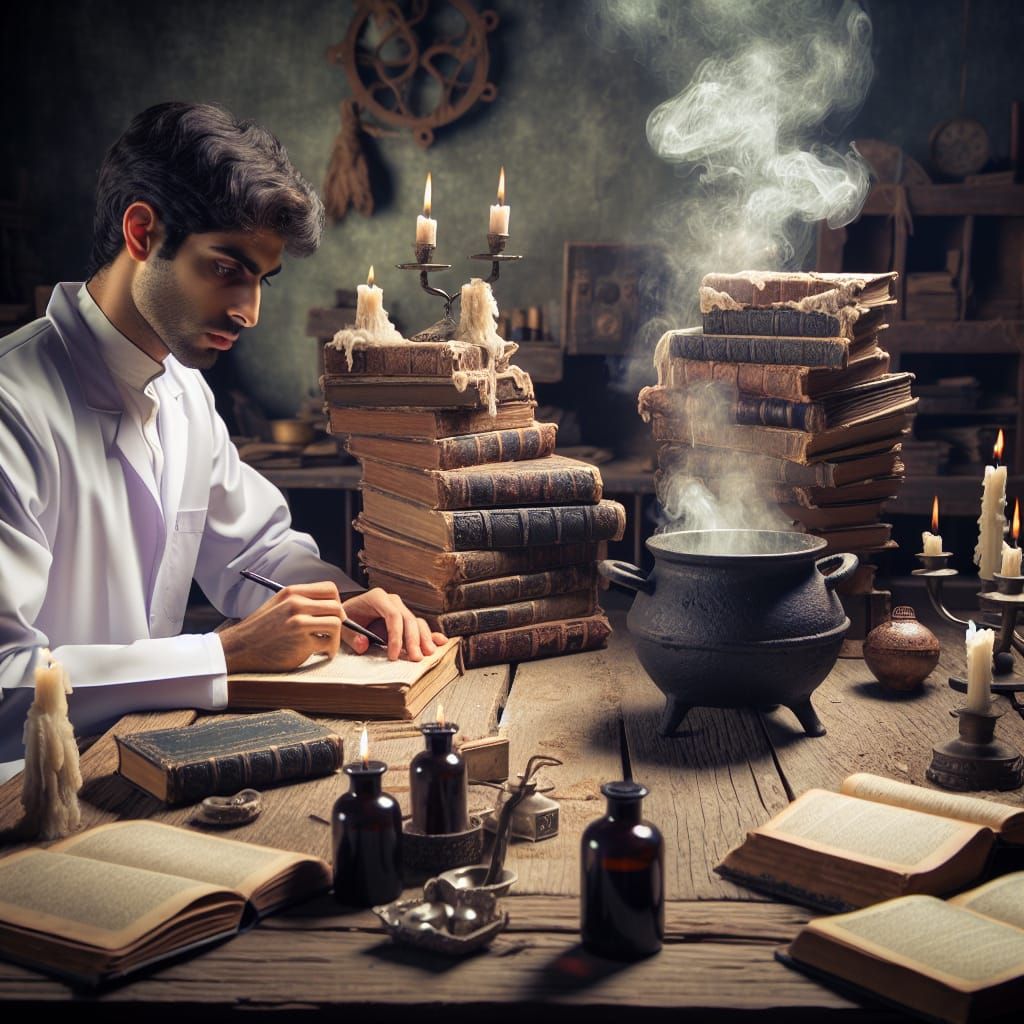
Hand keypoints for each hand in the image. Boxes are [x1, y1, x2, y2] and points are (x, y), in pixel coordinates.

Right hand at [219, 582, 341, 673]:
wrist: (239, 648)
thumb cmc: (260, 629)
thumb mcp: (278, 605)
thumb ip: (302, 601)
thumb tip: (331, 606)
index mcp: (292, 593)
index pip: (330, 589)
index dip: (336, 602)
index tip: (334, 614)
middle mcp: (296, 605)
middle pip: (337, 607)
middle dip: (341, 621)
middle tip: (334, 632)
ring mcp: (299, 624)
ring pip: (336, 624)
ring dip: (336, 638)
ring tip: (327, 645)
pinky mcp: (301, 644)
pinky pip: (327, 645)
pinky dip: (327, 651)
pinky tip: (319, 653)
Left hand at [342, 588, 447, 661]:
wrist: (348, 615)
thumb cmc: (345, 619)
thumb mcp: (342, 627)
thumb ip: (351, 636)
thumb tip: (363, 645)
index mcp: (377, 598)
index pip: (393, 615)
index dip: (396, 636)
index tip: (393, 656)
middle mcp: (392, 601)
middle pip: (408, 619)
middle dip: (413, 640)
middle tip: (415, 659)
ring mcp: (401, 610)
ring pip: (417, 623)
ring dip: (424, 639)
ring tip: (428, 654)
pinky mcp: (405, 620)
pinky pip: (420, 626)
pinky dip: (430, 634)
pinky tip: (441, 642)